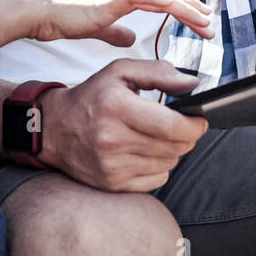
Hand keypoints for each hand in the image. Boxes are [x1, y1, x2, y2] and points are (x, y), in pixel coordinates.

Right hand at [20, 0, 214, 46]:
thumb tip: (131, 38)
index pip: (162, 0)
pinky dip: (164, 1)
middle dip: (193, 9)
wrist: (40, 13)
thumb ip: (115, 30)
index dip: (183, 10)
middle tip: (211, 24)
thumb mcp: (98, 27)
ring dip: (186, 8)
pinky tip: (178, 8)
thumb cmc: (63, 18)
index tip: (200, 22)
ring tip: (204, 21)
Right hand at [39, 58, 209, 191]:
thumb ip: (158, 72)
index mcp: (115, 106)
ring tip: (159, 137)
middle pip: (173, 146)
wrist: (54, 129)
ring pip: (168, 163)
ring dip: (173, 150)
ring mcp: (111, 165)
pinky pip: (157, 179)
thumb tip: (192, 84)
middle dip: (187, 136)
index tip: (201, 119)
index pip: (170, 125)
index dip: (195, 125)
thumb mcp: (120, 72)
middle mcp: (111, 139)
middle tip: (183, 126)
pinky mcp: (111, 184)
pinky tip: (147, 152)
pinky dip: (160, 166)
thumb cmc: (92, 97)